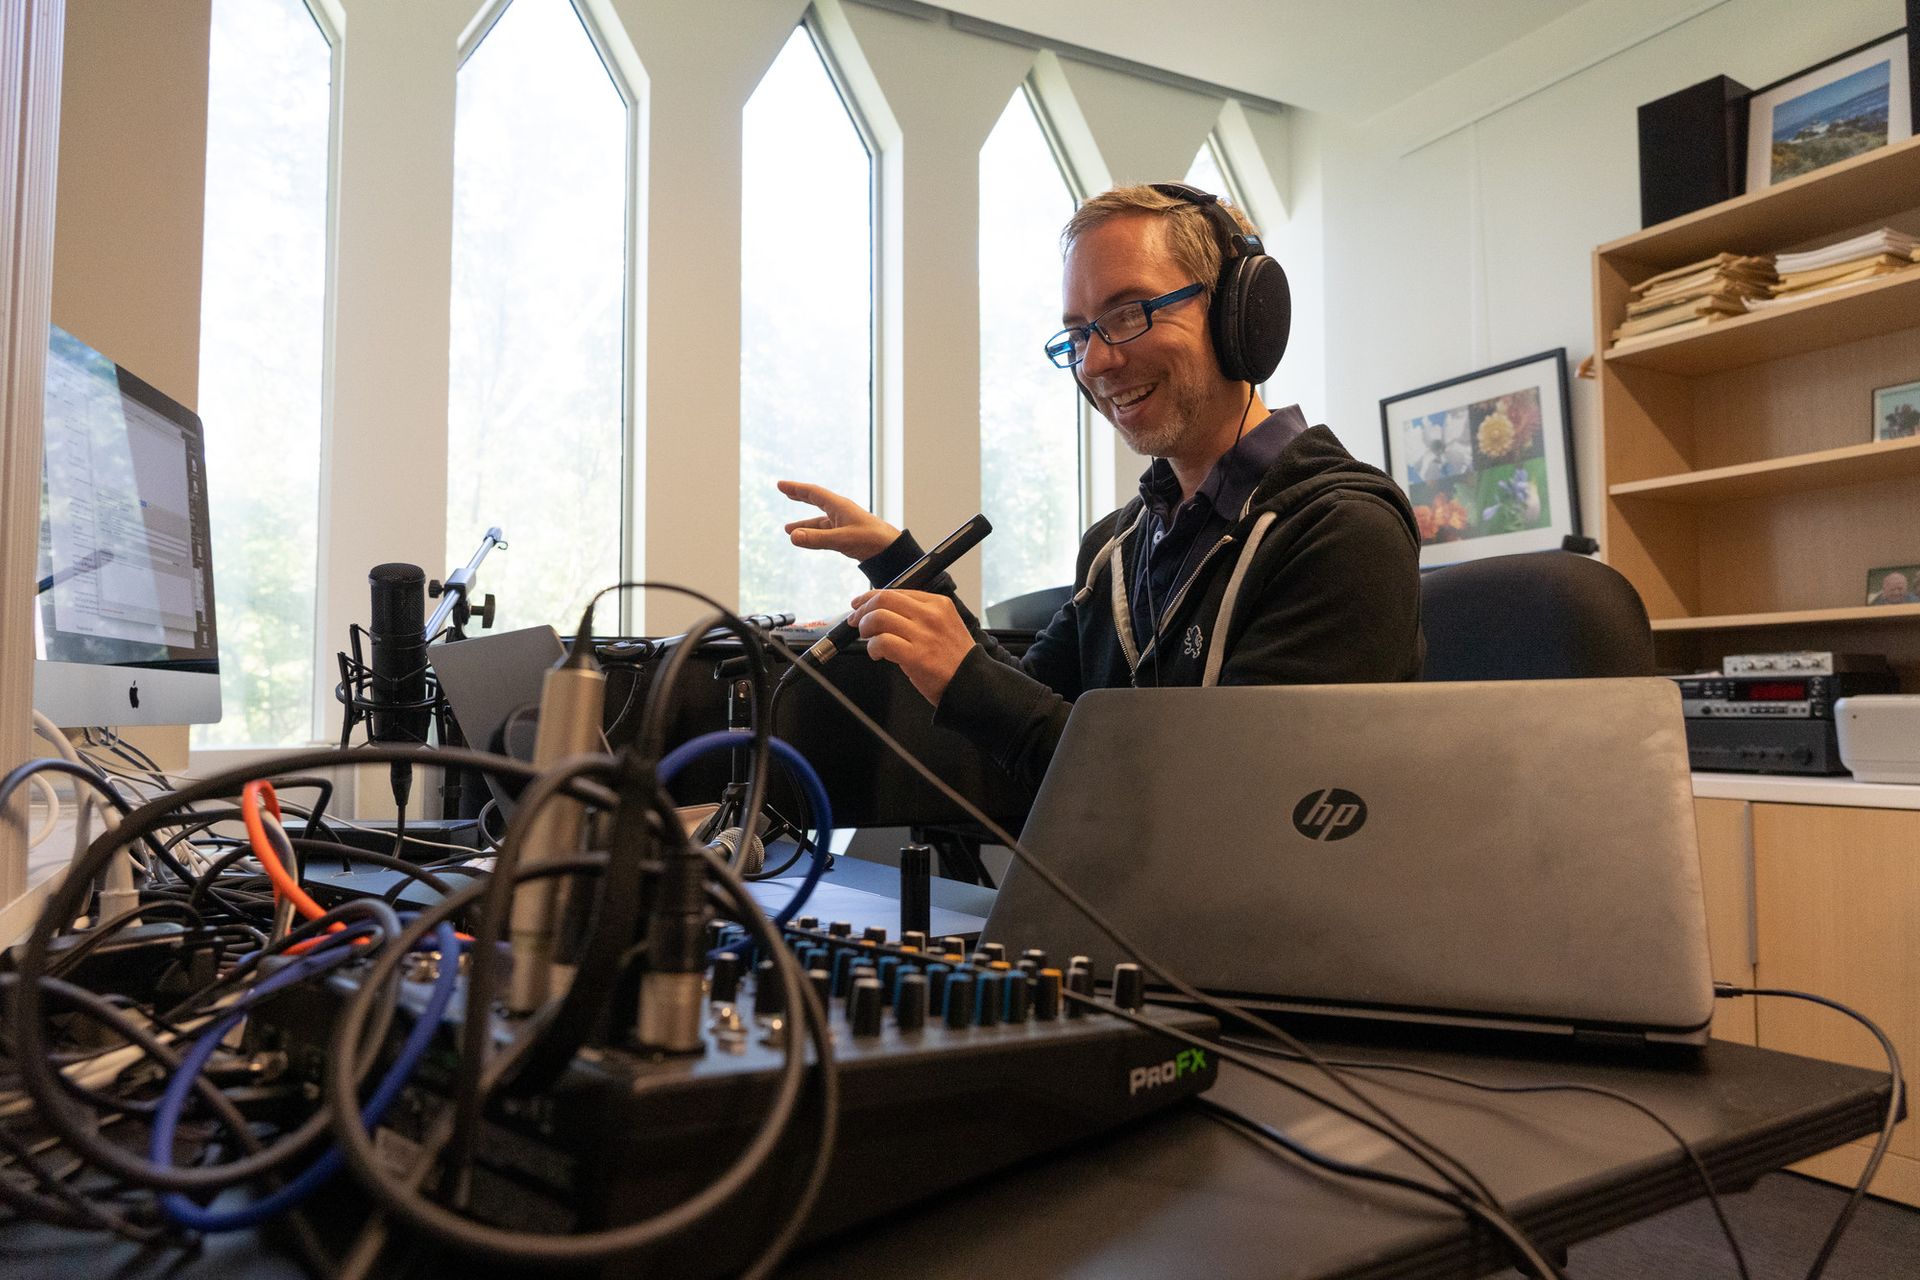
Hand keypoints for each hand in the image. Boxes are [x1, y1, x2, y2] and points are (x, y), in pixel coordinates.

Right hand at [779, 480, 900, 562]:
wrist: (892, 551)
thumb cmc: (871, 540)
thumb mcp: (841, 540)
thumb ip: (816, 539)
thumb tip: (792, 537)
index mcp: (839, 506)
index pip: (813, 493)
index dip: (796, 489)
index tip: (781, 485)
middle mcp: (841, 512)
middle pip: (816, 500)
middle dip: (799, 497)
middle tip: (784, 491)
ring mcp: (844, 524)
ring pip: (819, 521)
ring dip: (804, 524)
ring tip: (788, 530)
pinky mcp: (847, 536)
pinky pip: (826, 532)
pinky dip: (814, 535)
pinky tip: (807, 539)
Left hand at [850, 589, 974, 706]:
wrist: (972, 684)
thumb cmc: (955, 659)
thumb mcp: (944, 625)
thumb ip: (918, 616)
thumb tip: (883, 612)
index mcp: (938, 604)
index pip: (896, 592)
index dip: (871, 597)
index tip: (860, 605)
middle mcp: (931, 615)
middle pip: (884, 599)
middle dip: (863, 610)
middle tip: (856, 621)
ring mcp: (924, 634)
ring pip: (879, 618)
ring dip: (866, 628)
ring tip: (869, 640)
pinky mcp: (916, 655)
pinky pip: (882, 642)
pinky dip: (873, 647)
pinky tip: (877, 654)